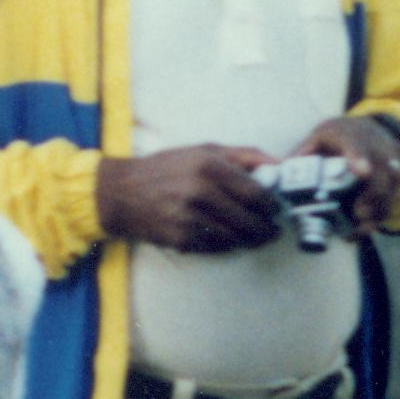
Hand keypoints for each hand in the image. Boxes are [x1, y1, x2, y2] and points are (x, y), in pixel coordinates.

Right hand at [95, 144, 278, 252]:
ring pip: (236, 238)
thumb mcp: (202, 150)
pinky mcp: (181, 240)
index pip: (255, 193)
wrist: (120, 193)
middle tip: (271, 229)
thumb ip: (243, 155)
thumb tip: (278, 164)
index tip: (274, 209)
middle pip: (250, 220)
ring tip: (253, 235)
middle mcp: (199, 192)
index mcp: (208, 166)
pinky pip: (216, 248)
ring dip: (249, 240)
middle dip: (266, 228)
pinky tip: (226, 237)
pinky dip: (226, 245)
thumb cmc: (165, 169)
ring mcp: (189, 219)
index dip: (271, 205)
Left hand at [295, 112, 399, 230]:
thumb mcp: (321, 135)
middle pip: (380, 174)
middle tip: (359, 213)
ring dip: (375, 212)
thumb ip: (305, 153)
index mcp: (351, 136)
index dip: (359, 158)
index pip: (356, 144)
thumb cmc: (342, 136)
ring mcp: (388, 167)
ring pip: (389, 190)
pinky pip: (390, 201)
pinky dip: (377, 218)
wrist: (376, 130)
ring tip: (358, 230)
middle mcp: (375, 150)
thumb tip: (284, 175)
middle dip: (372, 196)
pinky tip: (361, 231)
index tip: (362, 172)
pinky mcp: (394, 183)